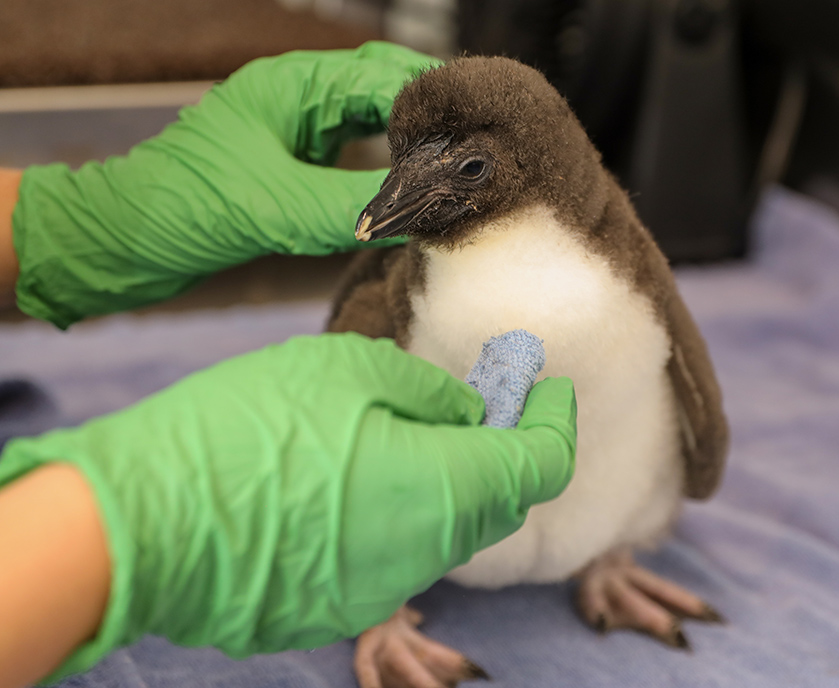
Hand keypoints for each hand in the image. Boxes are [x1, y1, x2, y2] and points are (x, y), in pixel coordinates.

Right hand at [0, 333, 576, 681]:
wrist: (140, 523)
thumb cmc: (244, 431)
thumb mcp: (346, 372)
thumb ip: (425, 393)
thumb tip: (463, 413)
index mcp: (442, 489)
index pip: (542, 464)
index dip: (556, 421)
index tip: (551, 388)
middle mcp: (425, 554)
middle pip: (499, 500)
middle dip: (506, 447)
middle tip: (483, 399)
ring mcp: (379, 590)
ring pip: (448, 530)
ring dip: (453, 481)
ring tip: (414, 430)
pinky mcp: (334, 607)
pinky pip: (395, 554)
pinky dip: (402, 513)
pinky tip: (357, 476)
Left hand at [12, 42, 438, 327]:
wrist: (121, 240)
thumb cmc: (178, 208)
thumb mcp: (268, 206)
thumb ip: (343, 207)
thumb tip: (418, 217)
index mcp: (292, 86)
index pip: (384, 78)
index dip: (436, 104)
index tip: (477, 136)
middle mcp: (299, 98)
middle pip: (386, 91)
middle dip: (433, 118)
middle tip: (479, 150)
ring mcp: (295, 129)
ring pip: (373, 122)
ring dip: (413, 143)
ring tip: (456, 170)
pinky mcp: (292, 164)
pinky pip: (354, 155)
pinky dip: (387, 169)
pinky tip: (410, 191)